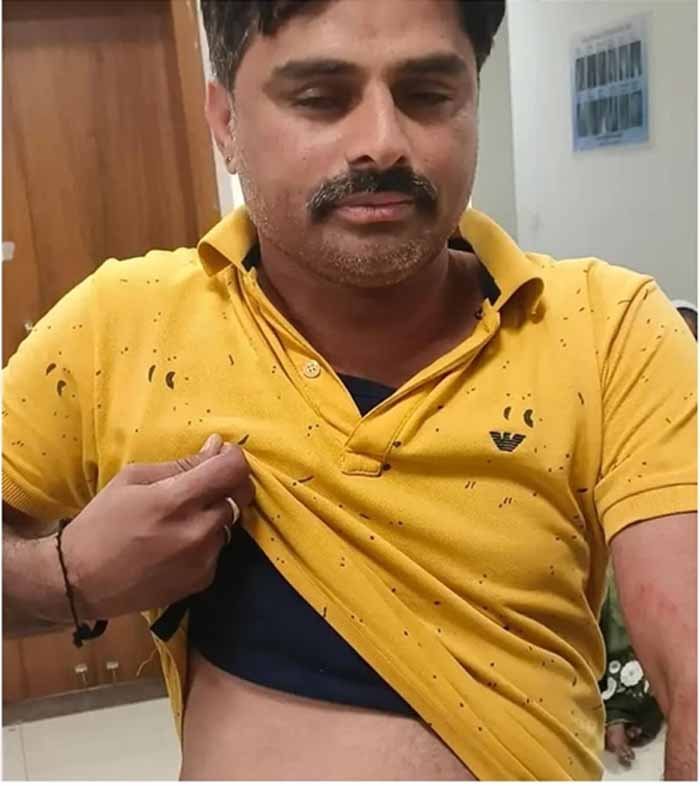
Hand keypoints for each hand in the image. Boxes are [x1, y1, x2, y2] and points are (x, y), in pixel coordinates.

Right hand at [54, 435, 253, 619]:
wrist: (80, 582)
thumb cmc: (102, 522)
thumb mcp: (133, 479)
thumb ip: (182, 464)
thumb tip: (217, 446)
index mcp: (177, 500)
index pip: (234, 470)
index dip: (233, 458)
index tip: (221, 455)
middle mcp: (198, 531)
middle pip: (240, 495)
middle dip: (228, 483)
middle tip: (203, 484)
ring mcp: (204, 559)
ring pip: (231, 522)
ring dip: (216, 513)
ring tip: (183, 517)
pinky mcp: (204, 580)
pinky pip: (219, 548)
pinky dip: (206, 539)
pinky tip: (178, 543)